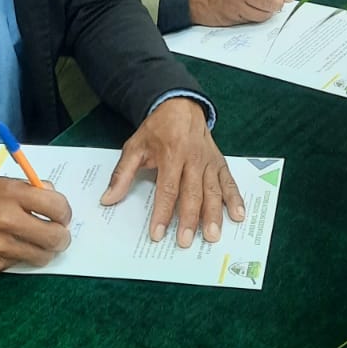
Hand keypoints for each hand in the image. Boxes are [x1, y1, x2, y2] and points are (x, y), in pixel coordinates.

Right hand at [0, 176, 71, 272]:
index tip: (61, 214)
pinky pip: (19, 263)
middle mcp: (6, 221)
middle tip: (58, 232)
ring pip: (42, 257)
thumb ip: (30, 190)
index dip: (65, 212)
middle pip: (55, 238)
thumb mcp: (1, 181)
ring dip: (45, 250)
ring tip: (37, 241)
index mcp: (11, 195)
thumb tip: (56, 203)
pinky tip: (9, 245)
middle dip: (62, 236)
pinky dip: (20, 255)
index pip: (57, 207)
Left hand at [102, 98, 244, 246]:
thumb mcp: (135, 146)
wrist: (181, 106)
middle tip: (186, 241)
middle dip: (190, 219)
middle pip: (192, 193)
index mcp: (170, 154)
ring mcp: (208, 161)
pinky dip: (235, 198)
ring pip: (213, 191)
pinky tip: (238, 215)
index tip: (158, 233)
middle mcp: (192, 159)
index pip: (167, 189)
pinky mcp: (219, 163)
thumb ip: (122, 174)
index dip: (163, 213)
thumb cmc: (157, 129)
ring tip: (213, 235)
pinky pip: (229, 182)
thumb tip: (108, 199)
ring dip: (214, 214)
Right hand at [189, 0, 285, 24]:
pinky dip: (254, 17)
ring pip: (263, 14)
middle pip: (271, 1)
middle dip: (275, 3)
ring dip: (266, 13)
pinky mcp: (232, 18)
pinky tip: (250, 12)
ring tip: (262, 8)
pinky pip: (251, 20)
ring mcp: (236, 6)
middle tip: (274, 3)